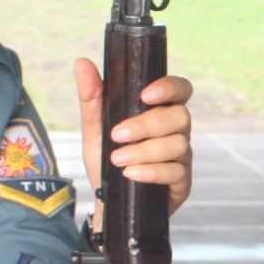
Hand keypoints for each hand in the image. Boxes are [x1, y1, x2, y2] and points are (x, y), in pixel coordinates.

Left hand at [75, 59, 194, 211]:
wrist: (107, 201)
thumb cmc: (106, 160)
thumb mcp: (94, 129)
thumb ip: (92, 97)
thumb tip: (82, 62)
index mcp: (160, 111)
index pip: (181, 89)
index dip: (170, 87)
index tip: (145, 95)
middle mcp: (176, 131)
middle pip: (180, 116)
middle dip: (147, 125)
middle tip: (117, 135)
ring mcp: (182, 157)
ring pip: (178, 144)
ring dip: (145, 151)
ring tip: (118, 160)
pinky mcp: (182, 182)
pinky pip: (176, 172)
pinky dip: (151, 172)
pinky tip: (131, 174)